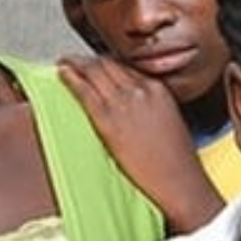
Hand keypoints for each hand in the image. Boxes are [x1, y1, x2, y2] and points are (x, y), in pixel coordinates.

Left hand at [58, 54, 221, 230]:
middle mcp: (141, 90)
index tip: (97, 64)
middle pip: (109, 64)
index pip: (127, 66)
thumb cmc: (177, 160)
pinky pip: (84, 91)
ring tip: (65, 63)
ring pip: (95, 71)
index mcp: (158, 89)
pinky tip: (62, 73)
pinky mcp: (109, 119)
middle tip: (75, 60)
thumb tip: (134, 107)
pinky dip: (71, 78)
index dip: (107, 63)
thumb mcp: (169, 121)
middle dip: (89, 60)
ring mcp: (124, 102)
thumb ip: (151, 106)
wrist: (179, 180)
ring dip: (77, 64)